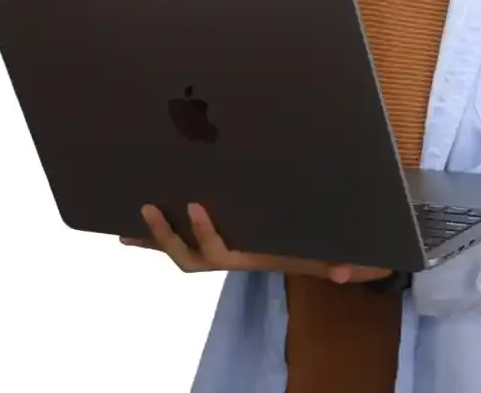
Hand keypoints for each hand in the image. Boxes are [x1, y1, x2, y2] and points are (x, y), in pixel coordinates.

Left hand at [120, 204, 390, 284]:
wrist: (335, 251)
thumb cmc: (336, 248)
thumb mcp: (345, 256)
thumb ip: (349, 265)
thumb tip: (343, 274)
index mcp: (258, 257)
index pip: (224, 254)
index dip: (206, 235)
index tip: (196, 206)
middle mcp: (237, 257)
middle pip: (193, 260)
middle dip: (169, 238)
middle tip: (149, 207)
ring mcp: (228, 250)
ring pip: (185, 254)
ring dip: (158, 239)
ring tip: (131, 219)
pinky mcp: (225, 237)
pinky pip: (188, 241)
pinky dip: (163, 235)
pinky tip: (142, 223)